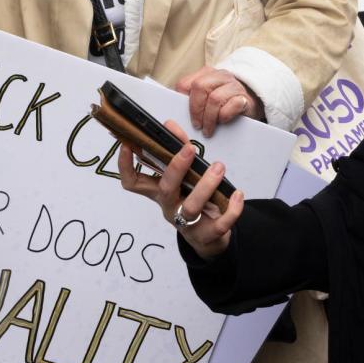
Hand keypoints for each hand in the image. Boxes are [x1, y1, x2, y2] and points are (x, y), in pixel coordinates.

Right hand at [118, 119, 243, 259]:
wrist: (210, 237)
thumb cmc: (195, 199)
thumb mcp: (185, 176)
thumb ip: (179, 150)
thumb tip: (169, 125)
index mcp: (159, 192)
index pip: (132, 182)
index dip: (125, 166)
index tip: (127, 145)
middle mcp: (169, 207)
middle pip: (165, 190)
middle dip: (176, 168)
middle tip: (189, 149)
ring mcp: (187, 224)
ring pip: (190, 207)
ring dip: (205, 185)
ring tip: (219, 167)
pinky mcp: (207, 235)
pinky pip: (219, 224)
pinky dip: (231, 209)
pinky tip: (238, 194)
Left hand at [176, 66, 262, 136]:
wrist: (252, 103)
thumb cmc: (225, 102)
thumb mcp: (208, 96)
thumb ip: (194, 98)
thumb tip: (177, 113)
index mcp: (206, 74)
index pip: (186, 83)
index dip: (182, 100)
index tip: (184, 115)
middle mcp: (220, 76)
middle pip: (200, 87)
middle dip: (196, 110)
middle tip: (197, 125)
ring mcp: (233, 86)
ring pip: (214, 98)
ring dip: (209, 118)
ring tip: (208, 129)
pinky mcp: (245, 98)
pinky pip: (232, 105)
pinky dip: (225, 116)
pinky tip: (223, 121)